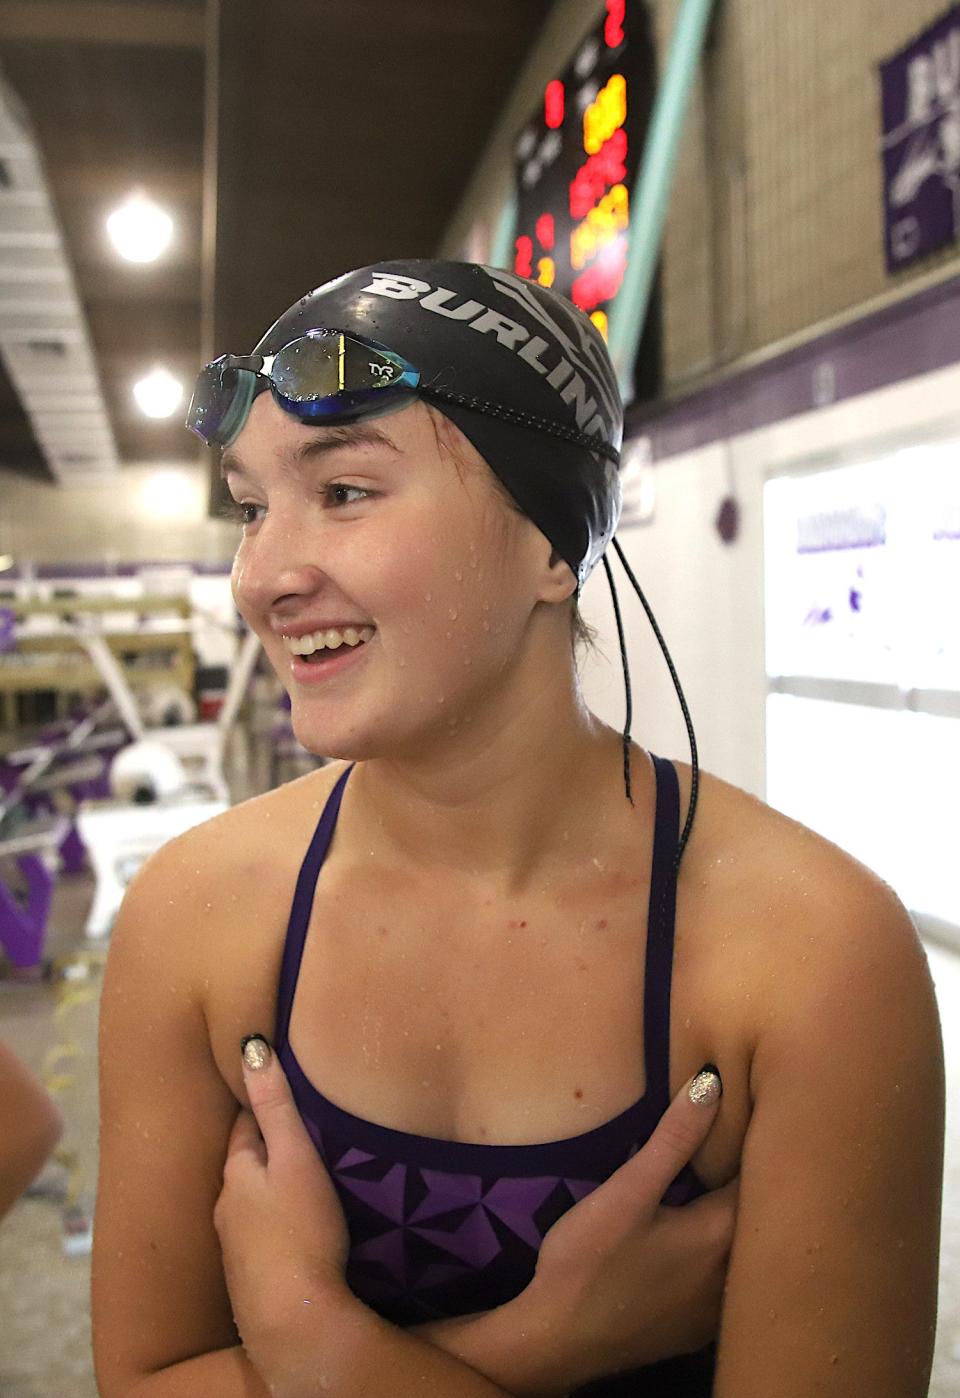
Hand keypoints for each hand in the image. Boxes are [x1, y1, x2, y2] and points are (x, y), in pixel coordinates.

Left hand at [213, 1034, 357, 1382]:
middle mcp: (227, 1207)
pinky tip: (295, 1228)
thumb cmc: (301, 1232)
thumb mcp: (294, 1158)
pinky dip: (274, 1222)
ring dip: (270, 1187)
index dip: (262, 1104)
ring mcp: (235, 1246)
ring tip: (299, 1175)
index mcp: (237, 1173)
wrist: (293, 1322)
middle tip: (296, 1129)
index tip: (279, 1085)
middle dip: (266, 1146)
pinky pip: (262, 1234)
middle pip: (246, 1163)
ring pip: (252, 1201)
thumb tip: (250, 1045)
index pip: (245, 1124)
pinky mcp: (251, 1278)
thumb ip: (275, 1105)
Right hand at [513, 1065, 736, 1393]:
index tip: (764, 1114)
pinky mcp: (698, 1328)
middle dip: (758, 1180)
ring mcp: (718, 1310)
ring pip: (746, 1252)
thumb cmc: (591, 1261)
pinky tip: (701, 1241)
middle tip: (746, 1140)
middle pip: (761, 1217)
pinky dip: (725, 1254)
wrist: (558, 1342)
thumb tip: (714, 1083)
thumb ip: (673, 1139)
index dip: (768, 1146)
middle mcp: (734, 1276)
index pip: (768, 1181)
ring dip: (742, 1220)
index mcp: (723, 1236)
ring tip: (728, 1182)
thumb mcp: (628, 1190)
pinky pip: (728, 1281)